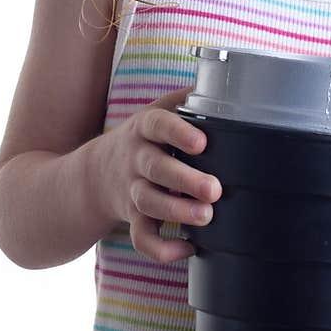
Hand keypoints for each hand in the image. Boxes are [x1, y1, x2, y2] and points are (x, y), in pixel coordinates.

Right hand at [98, 85, 221, 264]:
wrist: (98, 173)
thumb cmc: (147, 139)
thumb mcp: (158, 112)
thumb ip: (188, 99)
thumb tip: (232, 81)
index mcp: (146, 128)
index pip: (158, 125)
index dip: (178, 133)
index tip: (201, 143)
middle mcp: (137, 158)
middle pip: (156, 168)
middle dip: (185, 180)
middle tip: (214, 189)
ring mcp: (132, 190)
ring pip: (148, 203)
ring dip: (177, 211)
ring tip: (206, 216)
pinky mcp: (132, 218)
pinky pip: (141, 238)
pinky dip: (162, 249)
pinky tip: (188, 248)